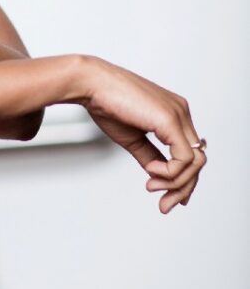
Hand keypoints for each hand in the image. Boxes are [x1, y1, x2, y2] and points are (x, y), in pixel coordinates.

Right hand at [76, 56, 206, 212]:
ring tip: (151, 185)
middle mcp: (181, 112)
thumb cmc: (106, 103)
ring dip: (175, 183)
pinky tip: (151, 172)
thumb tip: (159, 176)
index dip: (182, 179)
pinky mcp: (171, 120)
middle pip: (198, 160)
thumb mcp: (132, 138)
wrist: (91, 84)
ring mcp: (178, 114)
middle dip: (183, 188)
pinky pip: (184, 158)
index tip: (164, 196)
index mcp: (173, 114)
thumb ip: (150, 156)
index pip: (191, 153)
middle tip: (163, 204)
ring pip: (196, 162)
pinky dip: (170, 173)